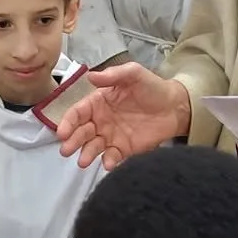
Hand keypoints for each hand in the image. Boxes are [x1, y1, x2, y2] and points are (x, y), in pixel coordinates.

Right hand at [57, 65, 192, 169]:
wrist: (175, 106)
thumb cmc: (152, 88)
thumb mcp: (133, 74)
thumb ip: (113, 75)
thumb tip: (90, 76)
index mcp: (98, 102)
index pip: (78, 113)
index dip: (69, 122)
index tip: (63, 132)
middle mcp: (101, 121)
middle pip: (81, 133)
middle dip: (73, 142)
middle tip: (66, 150)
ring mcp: (111, 137)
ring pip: (93, 147)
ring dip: (86, 154)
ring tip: (83, 161)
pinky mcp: (124, 150)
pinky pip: (112, 157)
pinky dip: (108, 162)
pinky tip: (108, 163)